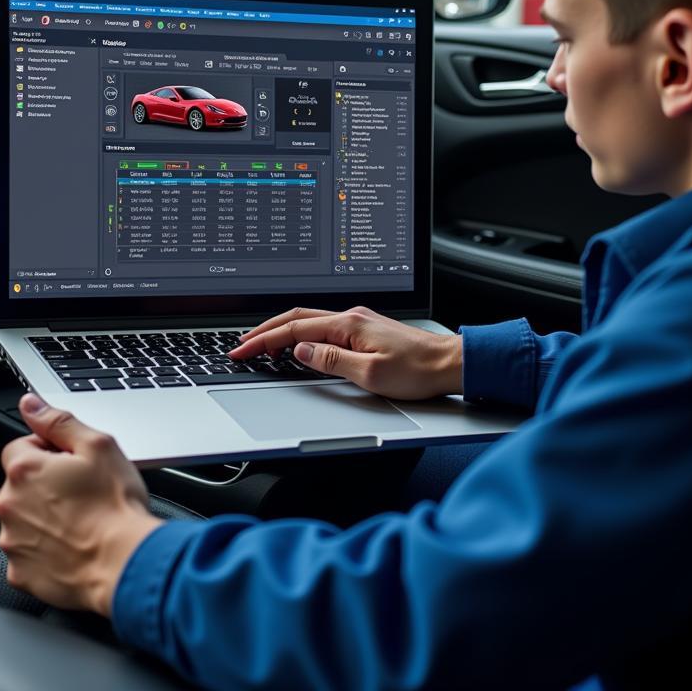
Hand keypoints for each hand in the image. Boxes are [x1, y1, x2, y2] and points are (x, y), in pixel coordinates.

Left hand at [0, 394, 162, 615]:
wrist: (125, 563)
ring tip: (81, 521)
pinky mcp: (21, 574)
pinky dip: (45, 551)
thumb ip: (58, 422)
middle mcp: (10, 505)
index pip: (21, 446)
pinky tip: (72, 546)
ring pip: (24, 519)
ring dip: (44, 517)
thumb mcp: (98, 446)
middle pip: (21, 484)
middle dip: (46, 485)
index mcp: (25, 470)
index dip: (49, 451)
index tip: (72, 464)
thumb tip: (31, 404)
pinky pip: (28, 554)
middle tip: (82, 492)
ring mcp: (13, 542)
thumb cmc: (115, 506)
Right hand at [230, 306, 462, 399]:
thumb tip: (300, 352)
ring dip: (281, 331)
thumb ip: (330, 361)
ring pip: (309, 321)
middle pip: (296, 318)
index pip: (294, 331)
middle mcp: (351, 317)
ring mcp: (358, 322)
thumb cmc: (418, 371)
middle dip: (265, 332)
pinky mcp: (364, 330)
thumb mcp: (370, 374)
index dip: (264, 342)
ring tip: (261, 345)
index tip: (242, 351)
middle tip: (241, 345)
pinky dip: (300, 334)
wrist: (450, 364)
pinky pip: (323, 327)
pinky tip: (297, 345)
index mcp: (348, 324)